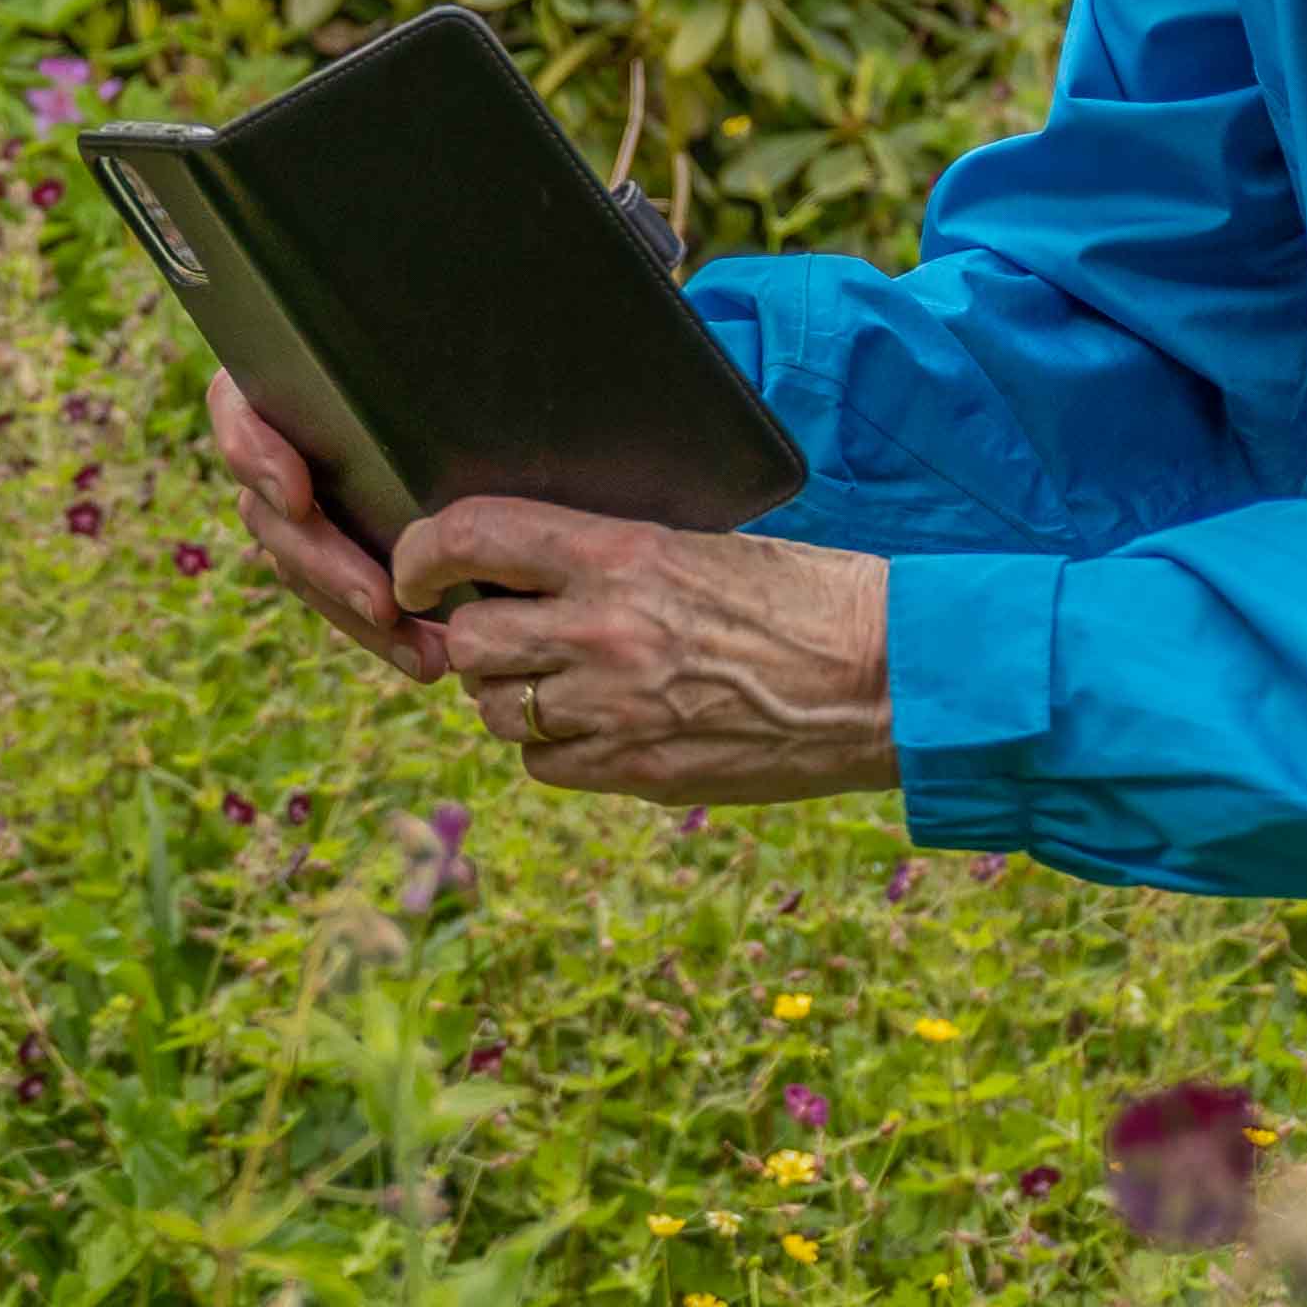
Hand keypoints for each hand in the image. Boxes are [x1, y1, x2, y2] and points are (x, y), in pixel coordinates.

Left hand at [209, 375, 898, 804]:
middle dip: (477, 638)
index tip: (416, 568)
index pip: (473, 535)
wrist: (891, 678)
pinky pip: (542, 765)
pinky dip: (551, 748)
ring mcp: (618, 710)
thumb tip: (530, 562)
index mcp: (621, 552)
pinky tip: (596, 726)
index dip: (421, 553)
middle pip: (470, 642)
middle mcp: (605, 630)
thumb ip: (612, 554)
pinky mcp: (641, 772)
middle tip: (510, 630)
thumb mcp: (706, 542)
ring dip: (511, 695)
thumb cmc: (809, 596)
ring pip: (496, 709)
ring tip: (561, 678)